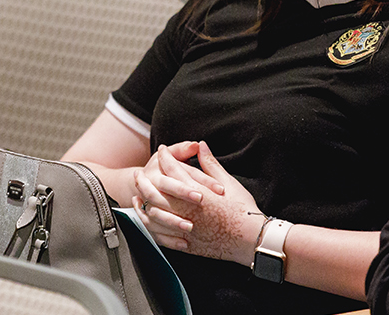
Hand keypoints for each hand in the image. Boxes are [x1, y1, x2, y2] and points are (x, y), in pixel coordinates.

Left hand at [134, 141, 265, 264]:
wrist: (251, 240)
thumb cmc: (244, 210)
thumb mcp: (229, 183)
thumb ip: (210, 164)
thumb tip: (201, 146)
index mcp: (198, 192)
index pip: (174, 170)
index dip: (166, 157)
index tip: (162, 150)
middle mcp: (188, 209)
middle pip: (156, 191)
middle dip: (145, 180)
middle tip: (139, 173)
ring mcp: (185, 228)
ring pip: (154, 213)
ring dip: (143, 201)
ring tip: (136, 193)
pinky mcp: (185, 243)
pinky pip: (160, 234)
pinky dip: (149, 224)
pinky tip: (146, 217)